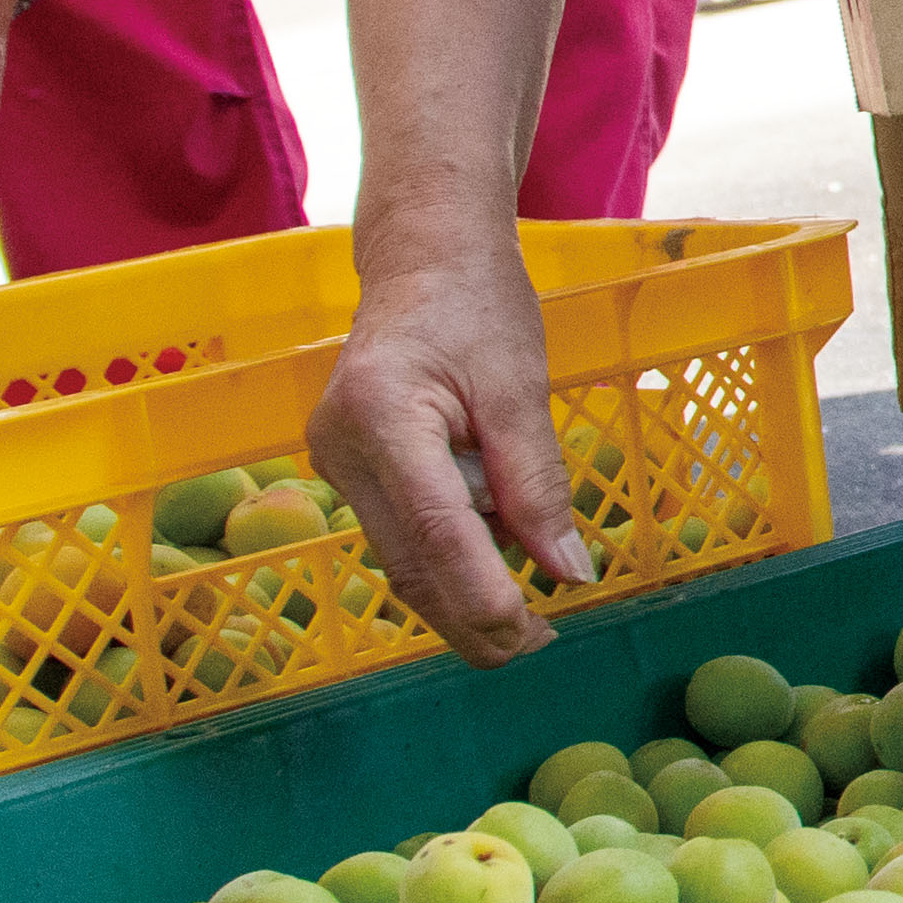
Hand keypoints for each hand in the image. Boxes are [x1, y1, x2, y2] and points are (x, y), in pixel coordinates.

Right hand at [305, 241, 593, 668]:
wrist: (423, 258)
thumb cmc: (477, 306)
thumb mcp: (522, 385)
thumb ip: (539, 484)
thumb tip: (567, 574)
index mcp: (382, 414)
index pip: (437, 529)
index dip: (483, 592)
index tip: (533, 633)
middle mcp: (341, 446)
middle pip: (408, 562)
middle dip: (471, 615)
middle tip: (536, 645)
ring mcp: (334, 462)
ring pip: (401, 558)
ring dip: (463, 591)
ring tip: (528, 614)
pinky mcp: (346, 469)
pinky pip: (400, 533)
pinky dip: (449, 556)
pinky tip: (494, 551)